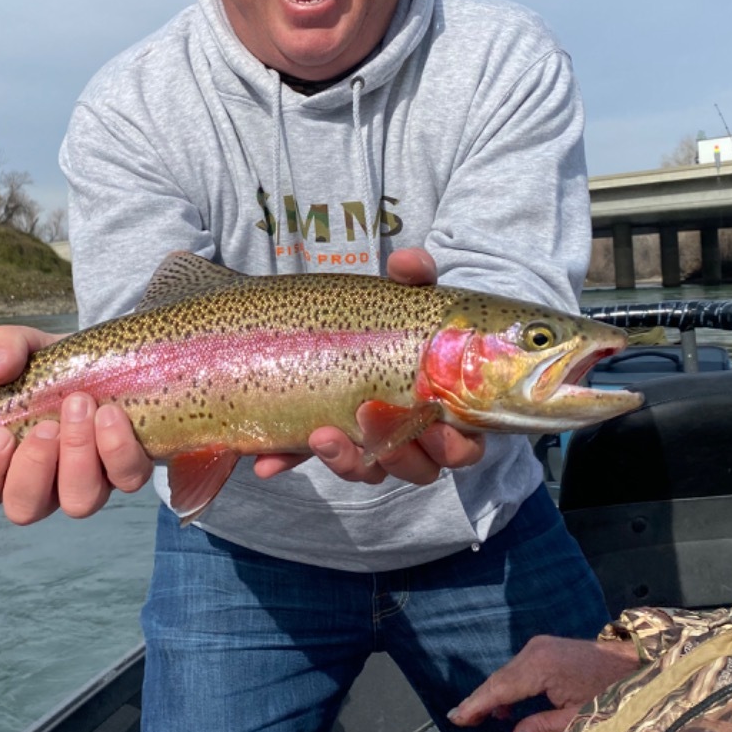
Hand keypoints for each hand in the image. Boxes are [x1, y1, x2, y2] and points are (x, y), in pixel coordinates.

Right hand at [0, 324, 153, 523]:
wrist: (107, 356)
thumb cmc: (54, 364)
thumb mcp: (26, 346)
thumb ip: (3, 348)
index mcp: (5, 462)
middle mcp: (43, 484)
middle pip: (25, 508)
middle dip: (33, 467)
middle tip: (46, 425)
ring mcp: (86, 483)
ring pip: (78, 502)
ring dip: (77, 456)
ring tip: (79, 406)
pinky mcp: (125, 472)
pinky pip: (126, 479)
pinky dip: (118, 449)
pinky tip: (110, 413)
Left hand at [253, 247, 485, 484]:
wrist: (333, 326)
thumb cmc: (391, 318)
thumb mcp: (404, 294)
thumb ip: (413, 277)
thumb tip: (409, 261)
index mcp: (445, 408)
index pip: (464, 446)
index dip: (453, 446)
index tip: (432, 427)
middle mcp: (412, 437)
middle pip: (419, 469)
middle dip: (399, 458)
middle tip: (370, 423)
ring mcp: (368, 445)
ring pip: (368, 470)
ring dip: (347, 461)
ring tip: (322, 435)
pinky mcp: (326, 442)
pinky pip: (311, 459)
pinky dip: (289, 460)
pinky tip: (266, 461)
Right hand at [447, 636, 639, 731]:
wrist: (637, 664)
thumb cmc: (613, 692)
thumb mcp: (580, 720)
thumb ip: (543, 729)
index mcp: (541, 666)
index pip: (499, 689)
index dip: (476, 705)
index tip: (457, 718)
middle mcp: (536, 650)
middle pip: (499, 679)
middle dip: (480, 700)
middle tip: (461, 720)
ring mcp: (541, 646)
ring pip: (507, 674)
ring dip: (494, 694)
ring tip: (479, 717)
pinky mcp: (547, 648)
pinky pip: (519, 669)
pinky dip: (509, 686)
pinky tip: (507, 706)